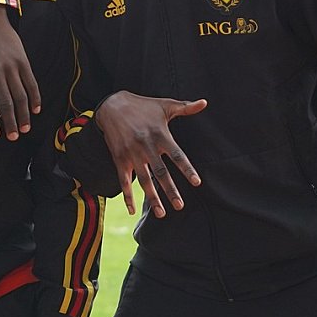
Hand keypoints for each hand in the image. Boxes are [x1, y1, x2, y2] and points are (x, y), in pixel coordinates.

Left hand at [0, 5, 39, 140]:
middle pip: (6, 102)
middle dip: (10, 122)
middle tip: (14, 137)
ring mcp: (11, 66)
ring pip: (20, 95)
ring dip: (24, 114)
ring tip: (25, 128)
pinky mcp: (23, 61)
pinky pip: (31, 83)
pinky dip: (35, 98)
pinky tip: (36, 110)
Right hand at [94, 91, 206, 215]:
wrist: (112, 106)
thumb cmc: (142, 106)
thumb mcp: (164, 105)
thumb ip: (185, 108)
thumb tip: (204, 102)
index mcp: (160, 135)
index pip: (177, 155)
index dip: (187, 169)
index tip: (197, 182)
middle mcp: (146, 146)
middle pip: (160, 172)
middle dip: (171, 191)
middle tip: (180, 206)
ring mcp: (131, 154)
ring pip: (143, 180)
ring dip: (152, 198)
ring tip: (161, 213)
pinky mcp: (119, 159)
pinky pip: (123, 180)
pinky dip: (127, 196)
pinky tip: (132, 210)